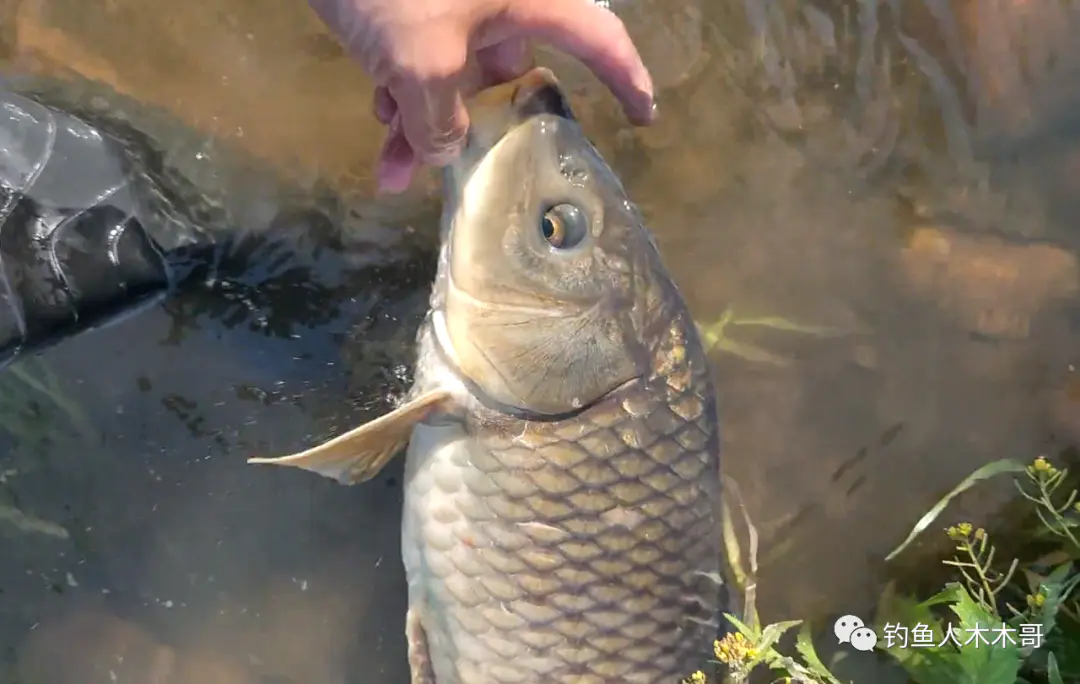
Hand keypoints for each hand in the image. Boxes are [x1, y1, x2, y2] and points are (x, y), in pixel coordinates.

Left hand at [310, 0, 654, 192]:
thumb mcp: (420, 63)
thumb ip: (440, 122)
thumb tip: (442, 153)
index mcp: (527, 1)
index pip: (597, 38)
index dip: (627, 78)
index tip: (644, 117)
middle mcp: (499, 5)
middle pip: (507, 76)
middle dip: (475, 128)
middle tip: (451, 172)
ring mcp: (454, 5)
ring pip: (454, 76)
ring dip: (423, 122)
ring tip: (390, 168)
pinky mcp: (411, 8)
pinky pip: (421, 59)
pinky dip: (401, 93)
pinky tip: (376, 122)